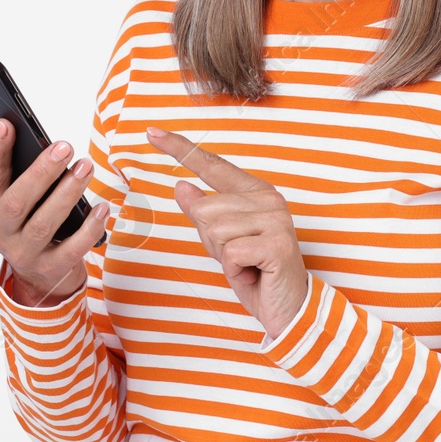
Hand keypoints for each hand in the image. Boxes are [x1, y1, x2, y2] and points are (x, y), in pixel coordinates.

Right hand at [0, 119, 107, 307]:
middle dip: (41, 172)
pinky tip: (102, 208)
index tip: (5, 124)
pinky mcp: (50, 268)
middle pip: (17, 202)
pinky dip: (89, 228)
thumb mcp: (5, 193)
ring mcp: (22, 253)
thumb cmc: (24, 219)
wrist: (37, 273)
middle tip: (65, 146)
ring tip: (86, 167)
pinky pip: (71, 249)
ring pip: (44, 223)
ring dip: (67, 193)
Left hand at [145, 126, 308, 340]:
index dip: (180, 148)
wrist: (289, 309)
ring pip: (215, 230)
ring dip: (224, 258)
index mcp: (255, 192)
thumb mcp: (222, 243)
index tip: (151, 132)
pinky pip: (231, 252)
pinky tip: (254, 274)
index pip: (212, 166)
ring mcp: (277, 219)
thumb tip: (181, 186)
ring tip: (248, 265)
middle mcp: (269, 198)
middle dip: (212, 242)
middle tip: (239, 257)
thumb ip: (204, 214)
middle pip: (205, 209)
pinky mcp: (278, 243)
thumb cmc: (256, 273)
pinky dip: (235, 270)